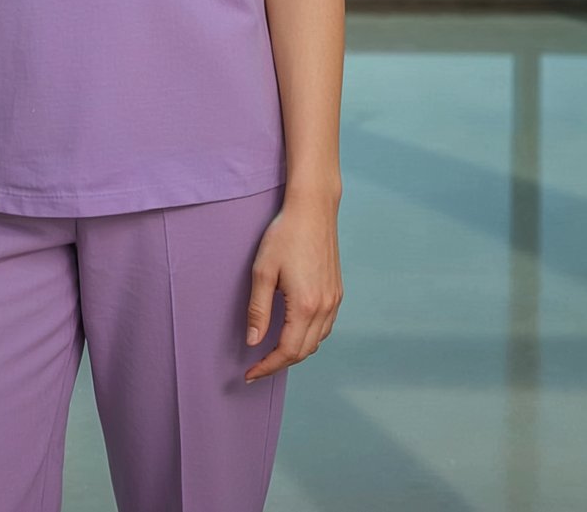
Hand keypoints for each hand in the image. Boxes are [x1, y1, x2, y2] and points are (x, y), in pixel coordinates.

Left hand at [243, 198, 340, 381]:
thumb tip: (253, 342)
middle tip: (257, 368)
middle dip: (279, 364)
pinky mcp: (337, 292)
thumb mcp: (262, 272)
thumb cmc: (285, 235)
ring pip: (316, 341)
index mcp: (305, 305)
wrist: (313, 210)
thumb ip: (258, 310)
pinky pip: (325, 327)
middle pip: (303, 351)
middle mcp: (325, 307)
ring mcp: (334, 300)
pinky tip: (294, 333)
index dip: (267, 366)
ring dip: (295, 353)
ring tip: (272, 354)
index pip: (286, 351)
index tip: (250, 375)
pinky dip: (309, 338)